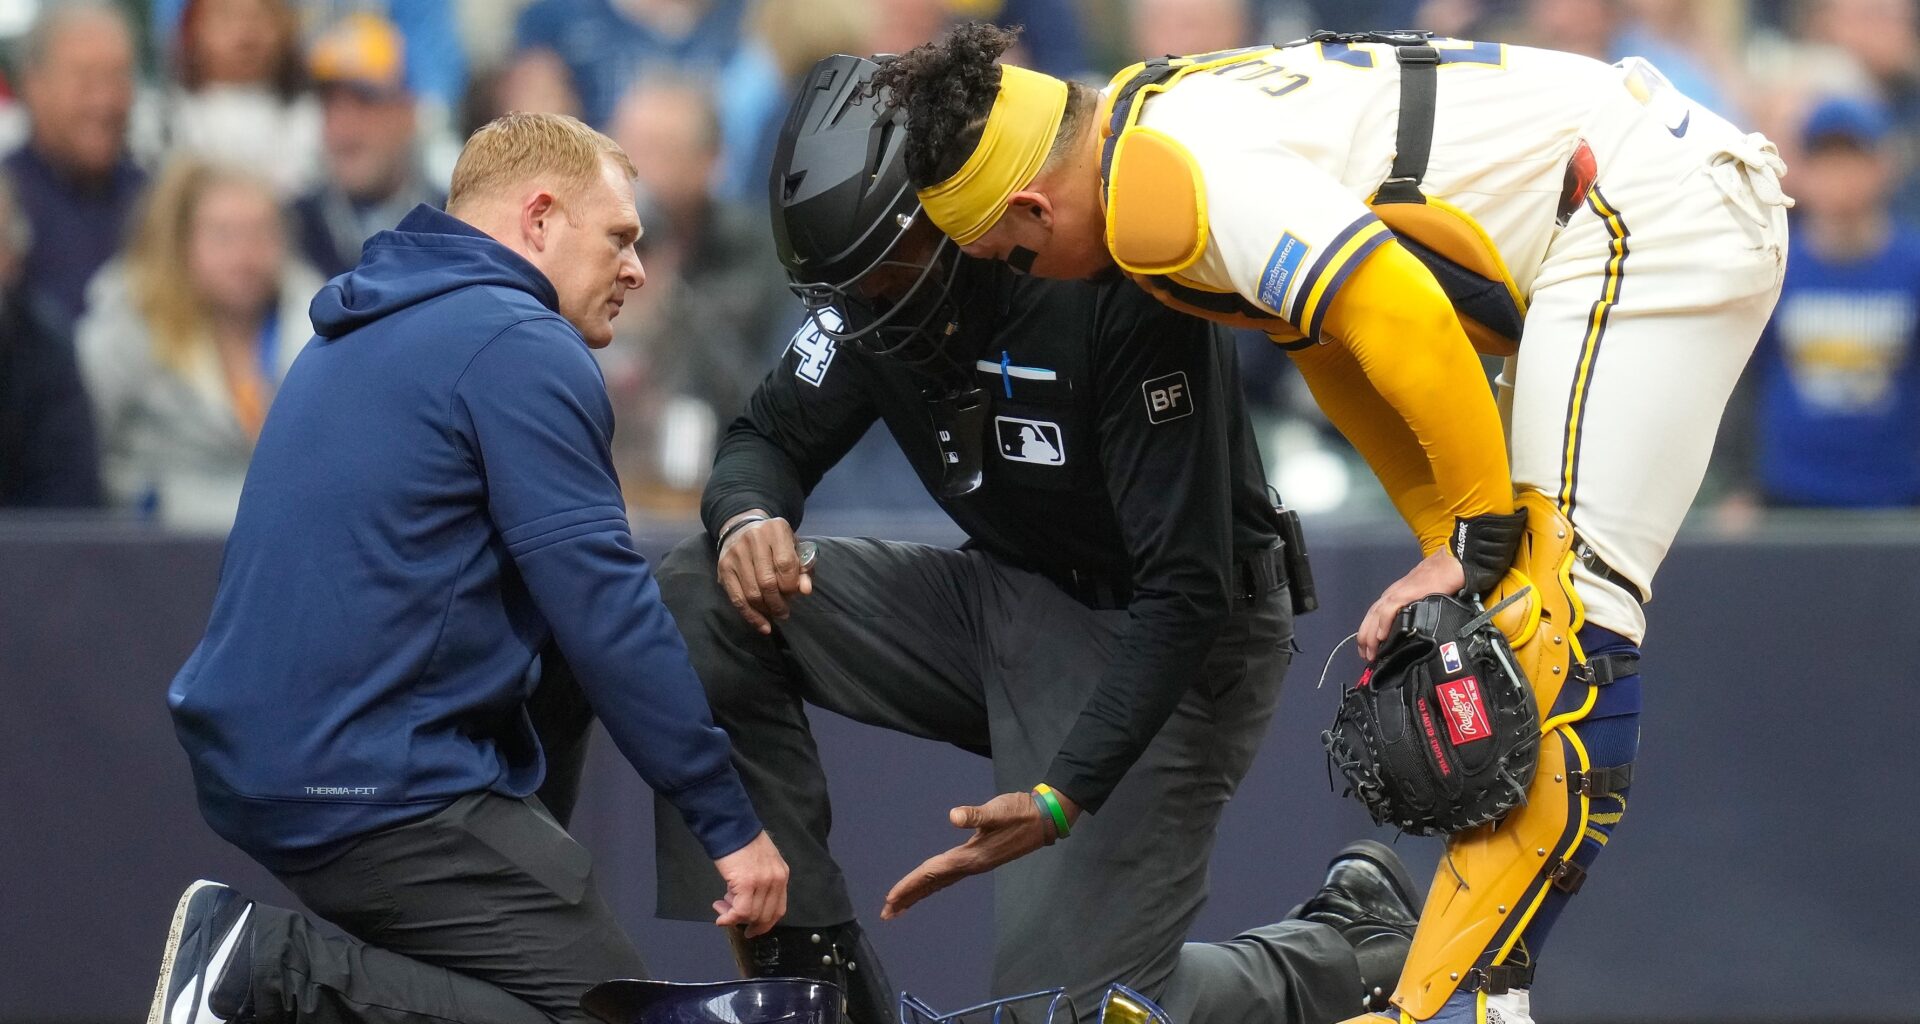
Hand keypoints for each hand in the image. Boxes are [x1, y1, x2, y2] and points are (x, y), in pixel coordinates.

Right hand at [711, 830, 788, 937]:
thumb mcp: (760, 862)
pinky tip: (720, 915)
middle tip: (730, 918)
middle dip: (747, 923)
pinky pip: (741, 911)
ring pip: (752, 915)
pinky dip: (729, 917)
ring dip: (734, 917)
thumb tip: (745, 903)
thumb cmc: (741, 841)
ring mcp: (763, 882)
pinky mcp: (747, 883)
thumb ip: (759, 882)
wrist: (730, 826)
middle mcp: (776, 880)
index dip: (765, 923)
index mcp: (781, 874)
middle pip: (766, 915)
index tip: (753, 929)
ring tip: (721, 907)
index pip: (778, 909)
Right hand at [715, 512, 811, 634]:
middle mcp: (753, 538)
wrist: (743, 529)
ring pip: (751, 593)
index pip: (786, 564)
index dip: (792, 585)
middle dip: (778, 603)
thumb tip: (805, 591)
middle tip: (785, 612)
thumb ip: (804, 569)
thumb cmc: (776, 543)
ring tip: (776, 614)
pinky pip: (737, 599)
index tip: (795, 593)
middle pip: (767, 582)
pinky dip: (751, 616)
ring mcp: (735, 553)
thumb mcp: (795, 549)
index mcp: (776, 529)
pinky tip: (763, 626)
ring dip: (766, 610)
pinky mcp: (723, 568)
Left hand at [880, 789, 1077, 919]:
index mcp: (971, 857)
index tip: (891, 897)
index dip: (911, 884)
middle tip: (886, 913)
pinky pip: (949, 876)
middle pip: (933, 884)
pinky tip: (927, 884)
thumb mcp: (998, 811)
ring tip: (900, 905)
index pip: (933, 872)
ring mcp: (976, 864)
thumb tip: (955, 816)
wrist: (1044, 819)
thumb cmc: (1020, 812)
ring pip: (940, 883)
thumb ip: (977, 814)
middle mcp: (971, 865)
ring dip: (920, 893)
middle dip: (910, 897)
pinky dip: (934, 882)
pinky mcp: (979, 858)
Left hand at [1357, 548, 1465, 660]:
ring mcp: (1397, 594)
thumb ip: (1412, 612)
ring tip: (1370, 652)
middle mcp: (1390, 595)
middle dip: (1365, 639)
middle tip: (1365, 657)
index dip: (1368, 634)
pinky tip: (1382, 637)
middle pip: (1370, 618)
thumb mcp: (1420, 599)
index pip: (1374, 617)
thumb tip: (1410, 633)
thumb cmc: (1437, 581)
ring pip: (1376, 616)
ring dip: (1371, 636)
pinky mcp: (1406, 594)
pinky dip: (1383, 624)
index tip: (1367, 650)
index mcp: (1392, 596)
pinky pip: (1389, 610)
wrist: (1448, 565)